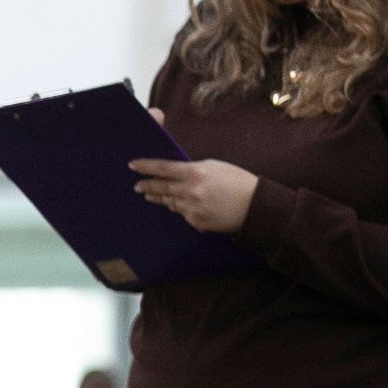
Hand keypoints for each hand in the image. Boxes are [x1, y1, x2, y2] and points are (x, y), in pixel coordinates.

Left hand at [129, 155, 256, 234]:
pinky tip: (177, 206)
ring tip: (150, 195)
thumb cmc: (237, 181)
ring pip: (170, 202)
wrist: (254, 206)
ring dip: (160, 198)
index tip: (132, 165)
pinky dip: (180, 208)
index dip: (146, 167)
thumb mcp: (214, 167)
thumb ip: (193, 170)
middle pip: (162, 188)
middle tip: (137, 186)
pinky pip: (183, 214)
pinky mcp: (197, 222)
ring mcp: (193, 208)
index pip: (164, 168)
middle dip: (147, 186)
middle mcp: (191, 191)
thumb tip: (176, 175)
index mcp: (196, 172)